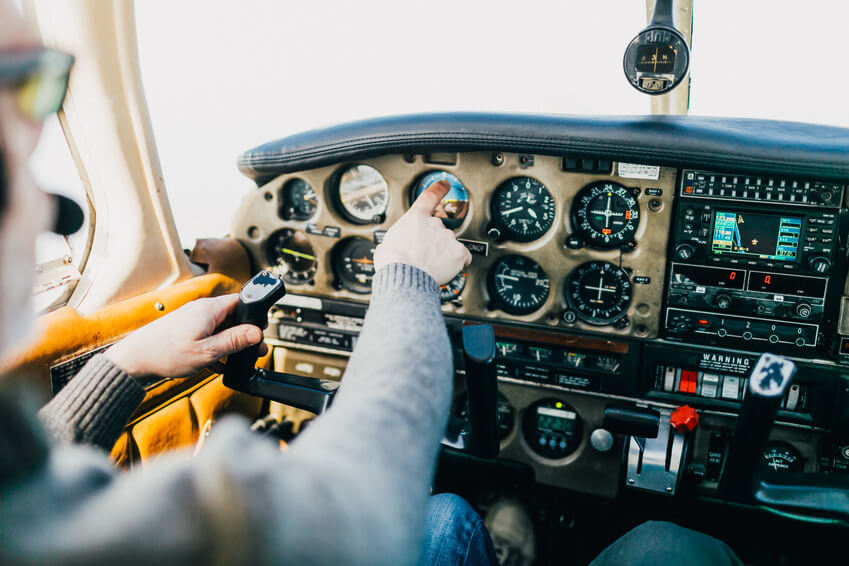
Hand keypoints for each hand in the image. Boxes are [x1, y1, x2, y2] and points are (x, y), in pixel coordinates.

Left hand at [105, 294, 267, 378]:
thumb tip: (256, 333)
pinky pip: (207, 337)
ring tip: (235, 360)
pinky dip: (215, 349)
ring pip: (220, 329)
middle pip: (232, 316)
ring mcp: (192, 321)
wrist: (134, 361)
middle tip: (254, 351)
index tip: (260, 332)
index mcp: (209, 309)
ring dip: (229, 344)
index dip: (253, 316)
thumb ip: (234, 341)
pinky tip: (217, 365)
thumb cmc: (166, 354)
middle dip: (244, 334)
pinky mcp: (184, 332)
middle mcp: (201, 311)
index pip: (240, 302)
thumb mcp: (207, 351)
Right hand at [374, 180, 471, 284]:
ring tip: (431, 265)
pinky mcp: (459, 253)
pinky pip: (463, 257)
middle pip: (439, 228)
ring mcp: (448, 238)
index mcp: (416, 218)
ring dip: (443, 253)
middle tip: (423, 254)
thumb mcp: (386, 244)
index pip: (430, 196)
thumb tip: (393, 247)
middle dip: (433, 240)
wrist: (404, 277)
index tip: (445, 184)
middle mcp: (435, 224)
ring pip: (450, 244)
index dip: (440, 188)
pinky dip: (457, 263)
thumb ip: (397, 239)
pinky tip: (446, 269)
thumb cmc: (393, 262)